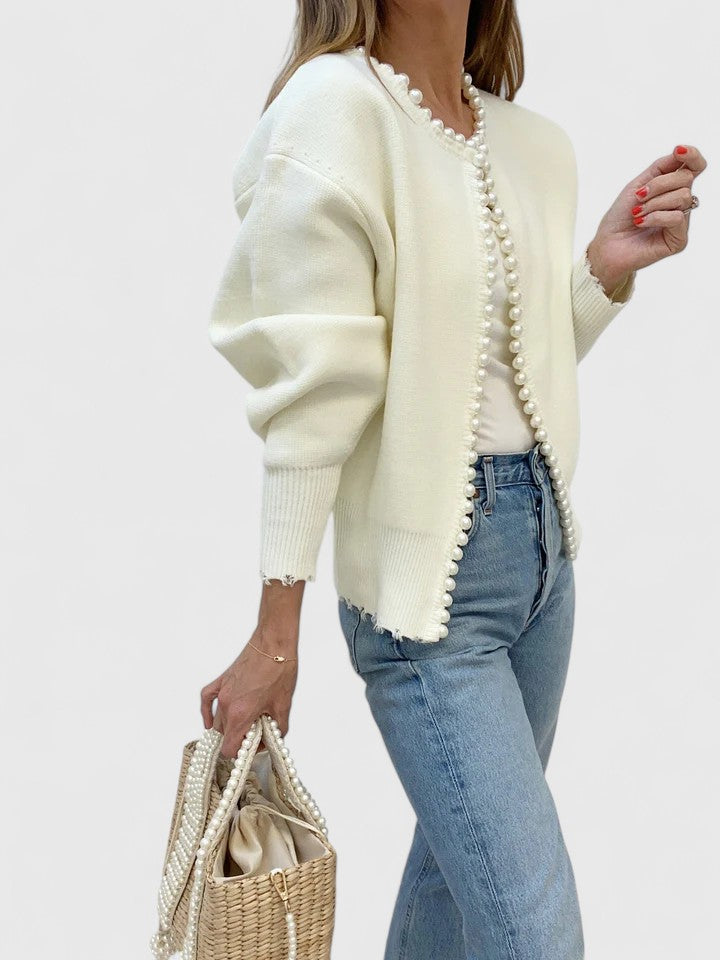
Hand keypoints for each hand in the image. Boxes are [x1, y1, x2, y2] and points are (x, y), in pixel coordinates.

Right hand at [200, 624, 298, 758]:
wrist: (274, 644)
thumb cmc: (280, 671)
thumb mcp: (283, 706)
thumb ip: (277, 730)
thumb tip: (270, 741)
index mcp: (241, 714)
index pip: (230, 749)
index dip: (241, 754)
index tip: (253, 747)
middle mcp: (227, 705)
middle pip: (224, 736)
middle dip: (239, 739)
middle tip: (256, 733)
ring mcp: (222, 692)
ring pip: (218, 721)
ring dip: (229, 727)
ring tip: (248, 722)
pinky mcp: (221, 681)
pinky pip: (207, 700)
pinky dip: (207, 713)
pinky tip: (210, 722)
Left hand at [585, 143, 706, 296]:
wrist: (607, 244)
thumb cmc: (619, 217)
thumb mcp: (637, 185)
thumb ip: (660, 168)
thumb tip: (680, 151)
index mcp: (672, 188)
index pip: (694, 167)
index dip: (692, 155)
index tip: (678, 150)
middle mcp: (680, 204)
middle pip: (686, 178)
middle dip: (659, 184)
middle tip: (638, 196)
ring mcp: (682, 222)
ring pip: (683, 197)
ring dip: (654, 202)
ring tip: (637, 213)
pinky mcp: (679, 240)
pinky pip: (676, 218)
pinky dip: (655, 217)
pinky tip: (641, 222)